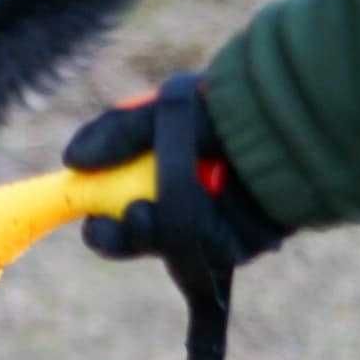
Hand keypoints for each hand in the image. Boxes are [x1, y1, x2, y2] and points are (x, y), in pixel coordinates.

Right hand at [64, 76, 285, 268]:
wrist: (288, 116)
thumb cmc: (227, 107)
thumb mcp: (166, 110)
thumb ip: (118, 130)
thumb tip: (71, 159)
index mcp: (155, 178)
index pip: (113, 209)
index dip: (97, 217)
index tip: (85, 211)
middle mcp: (179, 208)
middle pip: (134, 240)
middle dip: (118, 238)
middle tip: (109, 225)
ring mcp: (207, 232)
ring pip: (165, 247)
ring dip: (152, 231)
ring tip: (150, 208)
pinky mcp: (235, 247)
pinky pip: (202, 252)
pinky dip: (194, 229)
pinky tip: (198, 208)